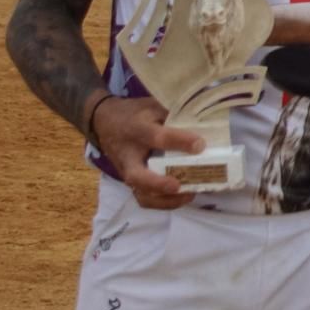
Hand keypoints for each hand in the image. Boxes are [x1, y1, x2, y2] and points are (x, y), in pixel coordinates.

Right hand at [91, 95, 205, 210]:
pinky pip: (144, 198)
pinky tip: (183, 197)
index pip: (156, 137)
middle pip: (137, 176)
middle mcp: (128, 155)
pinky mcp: (130, 182)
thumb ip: (174, 117)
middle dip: (158, 184)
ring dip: (165, 200)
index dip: (178, 141)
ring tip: (189, 194)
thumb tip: (204, 127)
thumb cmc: (135, 113)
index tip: (200, 145)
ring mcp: (126, 172)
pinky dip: (163, 203)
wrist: (104, 122)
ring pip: (140, 193)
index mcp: (137, 130)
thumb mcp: (152, 107)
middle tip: (179, 186)